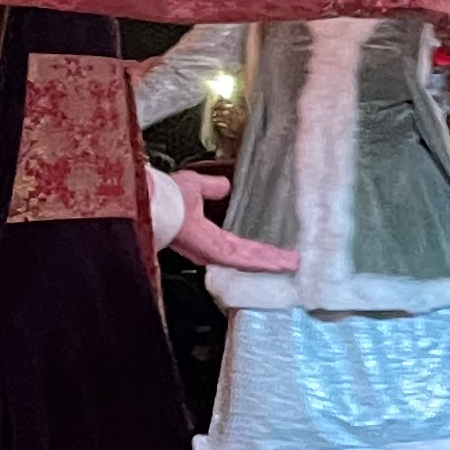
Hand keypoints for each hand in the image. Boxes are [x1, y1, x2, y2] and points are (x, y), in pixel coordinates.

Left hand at [166, 170, 292, 274]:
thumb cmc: (165, 194)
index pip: (238, 245)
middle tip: (294, 263)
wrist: (154, 201)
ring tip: (293, 264)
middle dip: (271, 259)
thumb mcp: (194, 185)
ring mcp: (212, 250)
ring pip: (248, 259)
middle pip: (248, 256)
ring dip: (271, 262)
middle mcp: (210, 246)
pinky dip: (261, 262)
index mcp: (205, 233)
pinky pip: (241, 258)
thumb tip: (225, 184)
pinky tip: (279, 263)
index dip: (258, 249)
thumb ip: (211, 187)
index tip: (277, 251)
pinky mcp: (213, 251)